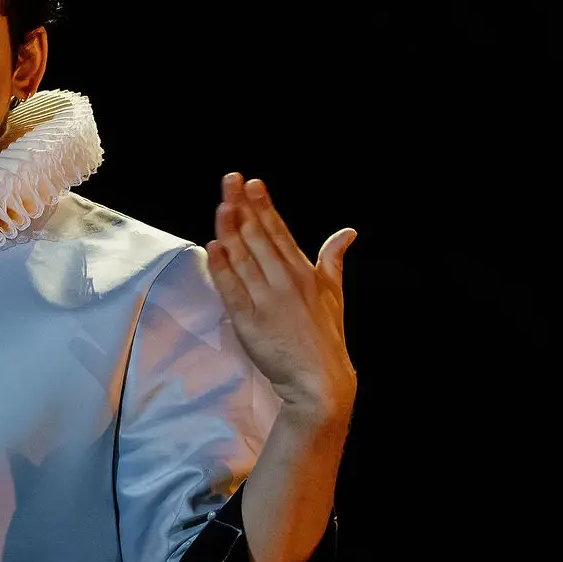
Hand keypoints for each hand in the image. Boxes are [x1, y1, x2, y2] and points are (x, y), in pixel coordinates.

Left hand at [205, 173, 356, 420]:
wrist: (319, 381)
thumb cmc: (326, 338)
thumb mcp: (334, 294)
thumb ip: (334, 260)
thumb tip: (347, 232)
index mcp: (303, 272)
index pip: (279, 231)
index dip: (264, 205)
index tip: (252, 183)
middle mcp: (285, 281)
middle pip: (258, 237)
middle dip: (242, 206)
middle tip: (229, 180)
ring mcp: (266, 301)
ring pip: (243, 258)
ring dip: (230, 229)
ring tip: (222, 205)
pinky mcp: (249, 322)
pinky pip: (232, 290)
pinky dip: (223, 268)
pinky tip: (214, 247)